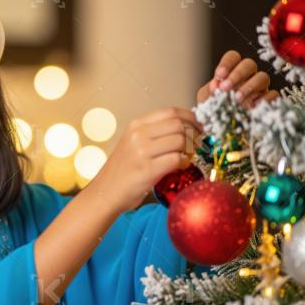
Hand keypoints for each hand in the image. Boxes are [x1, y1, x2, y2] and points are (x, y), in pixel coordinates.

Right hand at [86, 107, 202, 213]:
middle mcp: (138, 134)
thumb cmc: (122, 170)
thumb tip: (185, 129)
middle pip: (178, 124)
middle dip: (194, 134)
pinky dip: (184, 162)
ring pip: (180, 140)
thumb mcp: (133, 144)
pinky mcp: (147, 169)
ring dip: (190, 149)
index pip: (171, 112)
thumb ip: (154, 134)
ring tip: (189, 156)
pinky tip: (181, 166)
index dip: (190, 117)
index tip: (198, 126)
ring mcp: (142, 151)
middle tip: (199, 143)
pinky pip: (176, 159)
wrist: (105, 192)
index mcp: (136, 125)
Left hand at [197, 50, 277, 107]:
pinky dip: (264, 100)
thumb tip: (216, 85)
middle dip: (238, 74)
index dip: (227, 63)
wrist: (220, 132)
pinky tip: (253, 108)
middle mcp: (248, 77)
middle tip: (225, 88)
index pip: (233, 57)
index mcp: (231, 72)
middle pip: (249, 64)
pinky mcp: (269, 102)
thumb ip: (209, 92)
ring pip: (263, 77)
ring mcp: (260, 89)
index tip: (219, 75)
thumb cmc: (213, 112)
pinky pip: (273, 95)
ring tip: (237, 100)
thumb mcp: (206, 101)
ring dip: (249, 87)